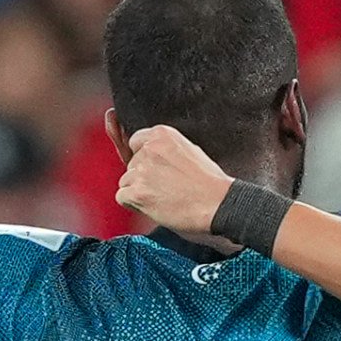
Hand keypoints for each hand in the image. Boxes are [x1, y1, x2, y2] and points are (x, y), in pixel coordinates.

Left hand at [115, 125, 232, 239]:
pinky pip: (122, 197)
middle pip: (130, 164)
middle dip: (142, 176)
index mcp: (162, 134)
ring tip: (162, 196)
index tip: (154, 168)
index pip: (135, 141)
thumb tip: (144, 151)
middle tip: (165, 187)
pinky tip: (153, 205)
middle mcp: (149, 149)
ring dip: (138, 190)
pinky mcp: (137, 193)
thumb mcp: (189, 150)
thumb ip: (164, 148)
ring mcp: (141, 171)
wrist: (218, 203)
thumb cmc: (208, 181)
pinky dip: (133, 204)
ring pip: (125, 181)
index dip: (144, 157)